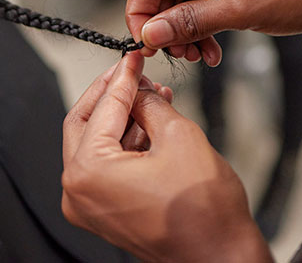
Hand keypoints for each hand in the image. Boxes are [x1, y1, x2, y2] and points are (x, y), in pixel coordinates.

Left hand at [62, 53, 272, 262]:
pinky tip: (148, 120)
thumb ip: (148, 103)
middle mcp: (78, 192)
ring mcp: (88, 204)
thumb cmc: (205, 213)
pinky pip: (106, 163)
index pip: (103, 107)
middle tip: (132, 73)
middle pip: (85, 122)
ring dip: (122, 115)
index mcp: (89, 172)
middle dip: (112, 93)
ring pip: (96, 141)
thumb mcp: (178, 135)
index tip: (132, 58)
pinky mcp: (103, 209)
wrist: (223, 259)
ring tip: (150, 95)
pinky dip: (125, 139)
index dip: (123, 77)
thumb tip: (138, 87)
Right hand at [126, 0, 301, 57]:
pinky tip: (211, 46)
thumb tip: (150, 34)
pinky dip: (202, 21)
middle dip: (167, 23)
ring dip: (186, 27)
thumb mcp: (242, 9)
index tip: (144, 42)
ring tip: (199, 54)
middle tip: (178, 54)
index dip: (140, 10)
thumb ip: (190, 21)